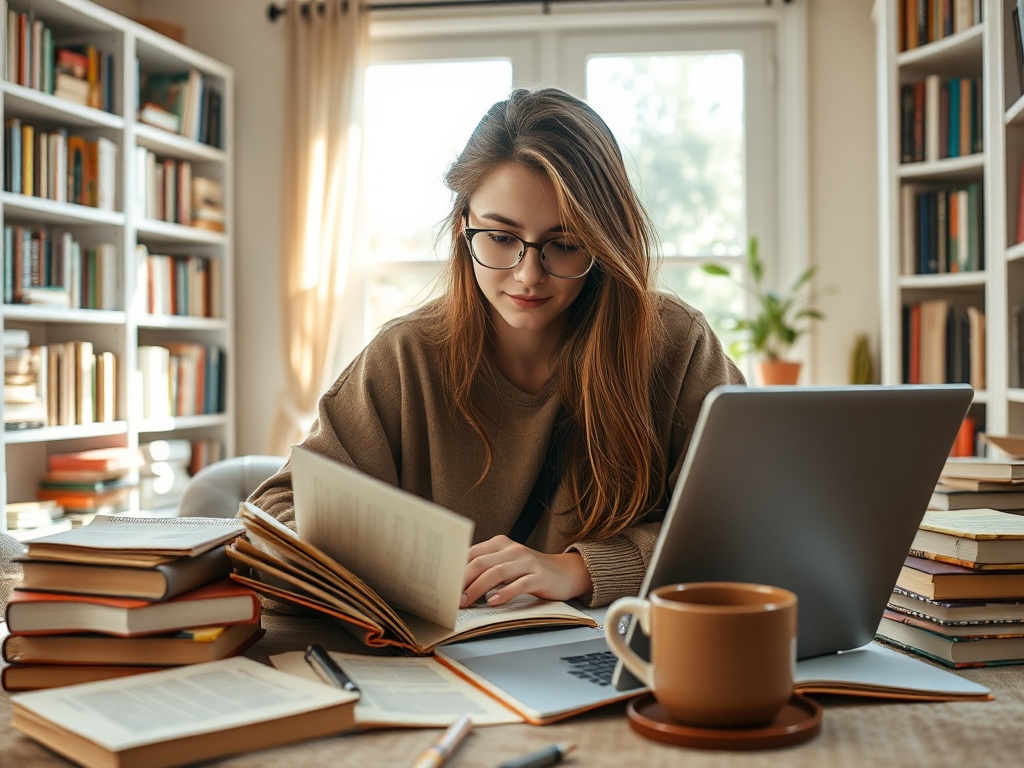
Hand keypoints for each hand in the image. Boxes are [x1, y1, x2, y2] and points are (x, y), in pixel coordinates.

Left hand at [461, 535, 592, 606]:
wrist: (565, 573)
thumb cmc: (529, 572)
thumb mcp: (506, 564)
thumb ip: (486, 569)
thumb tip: (456, 585)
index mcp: (500, 544)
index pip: (472, 553)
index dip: (455, 569)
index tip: (442, 585)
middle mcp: (512, 549)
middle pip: (481, 562)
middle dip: (463, 581)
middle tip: (452, 598)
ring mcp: (527, 561)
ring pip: (498, 572)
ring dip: (478, 588)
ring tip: (466, 601)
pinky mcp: (540, 576)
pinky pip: (520, 584)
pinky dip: (505, 593)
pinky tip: (494, 602)